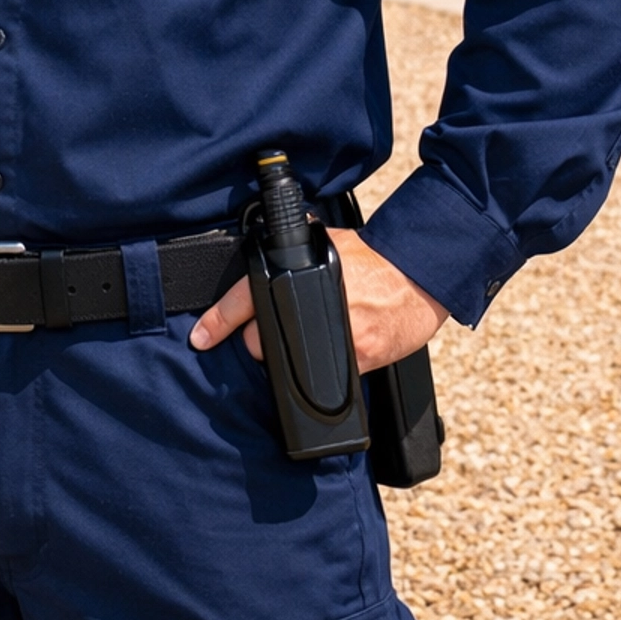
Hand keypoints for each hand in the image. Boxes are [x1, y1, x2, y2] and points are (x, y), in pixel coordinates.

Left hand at [189, 228, 446, 372]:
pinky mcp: (360, 358)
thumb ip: (295, 248)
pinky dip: (326, 370)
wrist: (420, 274)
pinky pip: (326, 377)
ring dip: (291, 359)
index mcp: (299, 273)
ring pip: (289, 365)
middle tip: (280, 332)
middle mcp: (312, 304)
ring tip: (312, 339)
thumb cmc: (375, 258)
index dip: (218, 321)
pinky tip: (341, 346)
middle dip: (261, 343)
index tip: (200, 338)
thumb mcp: (328, 243)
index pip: (246, 299)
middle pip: (260, 344)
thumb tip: (272, 242)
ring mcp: (336, 334)